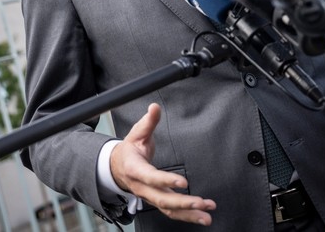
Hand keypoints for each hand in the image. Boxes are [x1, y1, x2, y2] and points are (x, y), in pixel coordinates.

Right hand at [110, 103, 216, 225]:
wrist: (117, 167)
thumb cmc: (129, 150)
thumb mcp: (136, 133)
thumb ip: (148, 122)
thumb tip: (154, 107)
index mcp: (135, 169)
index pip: (151, 177)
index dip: (166, 180)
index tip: (183, 181)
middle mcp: (142, 187)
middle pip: (161, 199)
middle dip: (182, 203)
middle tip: (200, 203)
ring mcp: (149, 196)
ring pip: (168, 209)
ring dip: (188, 214)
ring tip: (207, 215)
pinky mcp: (158, 200)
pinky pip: (171, 211)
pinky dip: (187, 215)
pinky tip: (202, 214)